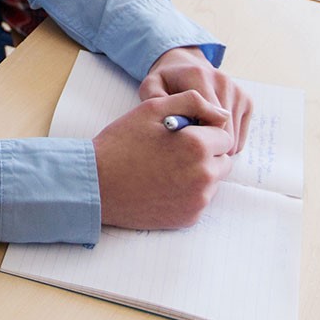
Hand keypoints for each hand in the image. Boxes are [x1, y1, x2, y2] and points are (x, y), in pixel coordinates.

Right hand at [93, 89, 233, 228]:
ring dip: (199, 173)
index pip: (223, 136)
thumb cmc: (121, 143)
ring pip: (213, 181)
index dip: (203, 132)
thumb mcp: (152, 109)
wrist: (96, 185)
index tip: (182, 135)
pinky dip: (188, 193)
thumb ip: (192, 102)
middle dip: (206, 153)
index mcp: (197, 145)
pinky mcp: (189, 217)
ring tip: (167, 168)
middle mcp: (203, 175)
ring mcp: (197, 200)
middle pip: (222, 160)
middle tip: (175, 151)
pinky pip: (200, 200)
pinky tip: (164, 186)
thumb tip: (222, 113)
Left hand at [139, 46, 251, 154]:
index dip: (197, 138)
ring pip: (233, 136)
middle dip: (207, 145)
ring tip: (197, 139)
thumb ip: (155, 101)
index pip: (208, 118)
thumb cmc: (166, 81)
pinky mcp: (246, 101)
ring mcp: (237, 91)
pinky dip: (226, 142)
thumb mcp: (152, 86)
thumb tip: (170, 121)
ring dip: (216, 144)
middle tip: (190, 147)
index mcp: (198, 76)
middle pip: (223, 131)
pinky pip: (240, 136)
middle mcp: (223, 82)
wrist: (185, 64)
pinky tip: (208, 134)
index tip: (184, 143)